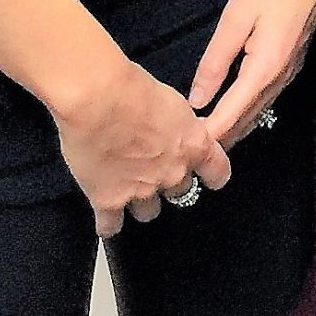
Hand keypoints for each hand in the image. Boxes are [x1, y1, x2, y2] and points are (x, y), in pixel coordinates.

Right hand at [50, 58, 229, 237]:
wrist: (97, 97)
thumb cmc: (132, 88)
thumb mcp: (173, 102)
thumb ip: (181, 126)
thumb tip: (180, 133)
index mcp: (193, 145)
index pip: (218, 173)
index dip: (212, 175)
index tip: (209, 176)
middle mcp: (172, 173)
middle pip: (181, 192)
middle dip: (168, 182)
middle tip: (153, 168)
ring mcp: (141, 191)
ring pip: (149, 212)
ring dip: (140, 202)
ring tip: (127, 188)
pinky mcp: (108, 200)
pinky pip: (112, 227)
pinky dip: (109, 224)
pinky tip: (106, 220)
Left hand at [188, 0, 315, 149]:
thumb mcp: (236, 18)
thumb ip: (215, 61)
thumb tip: (197, 99)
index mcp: (265, 68)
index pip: (232, 113)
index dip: (209, 135)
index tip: (185, 151)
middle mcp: (280, 78)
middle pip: (248, 119)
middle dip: (222, 138)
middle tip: (190, 154)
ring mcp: (290, 71)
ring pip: (258, 111)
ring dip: (235, 126)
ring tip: (207, 139)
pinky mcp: (291, 61)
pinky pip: (266, 97)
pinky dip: (246, 111)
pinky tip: (231, 111)